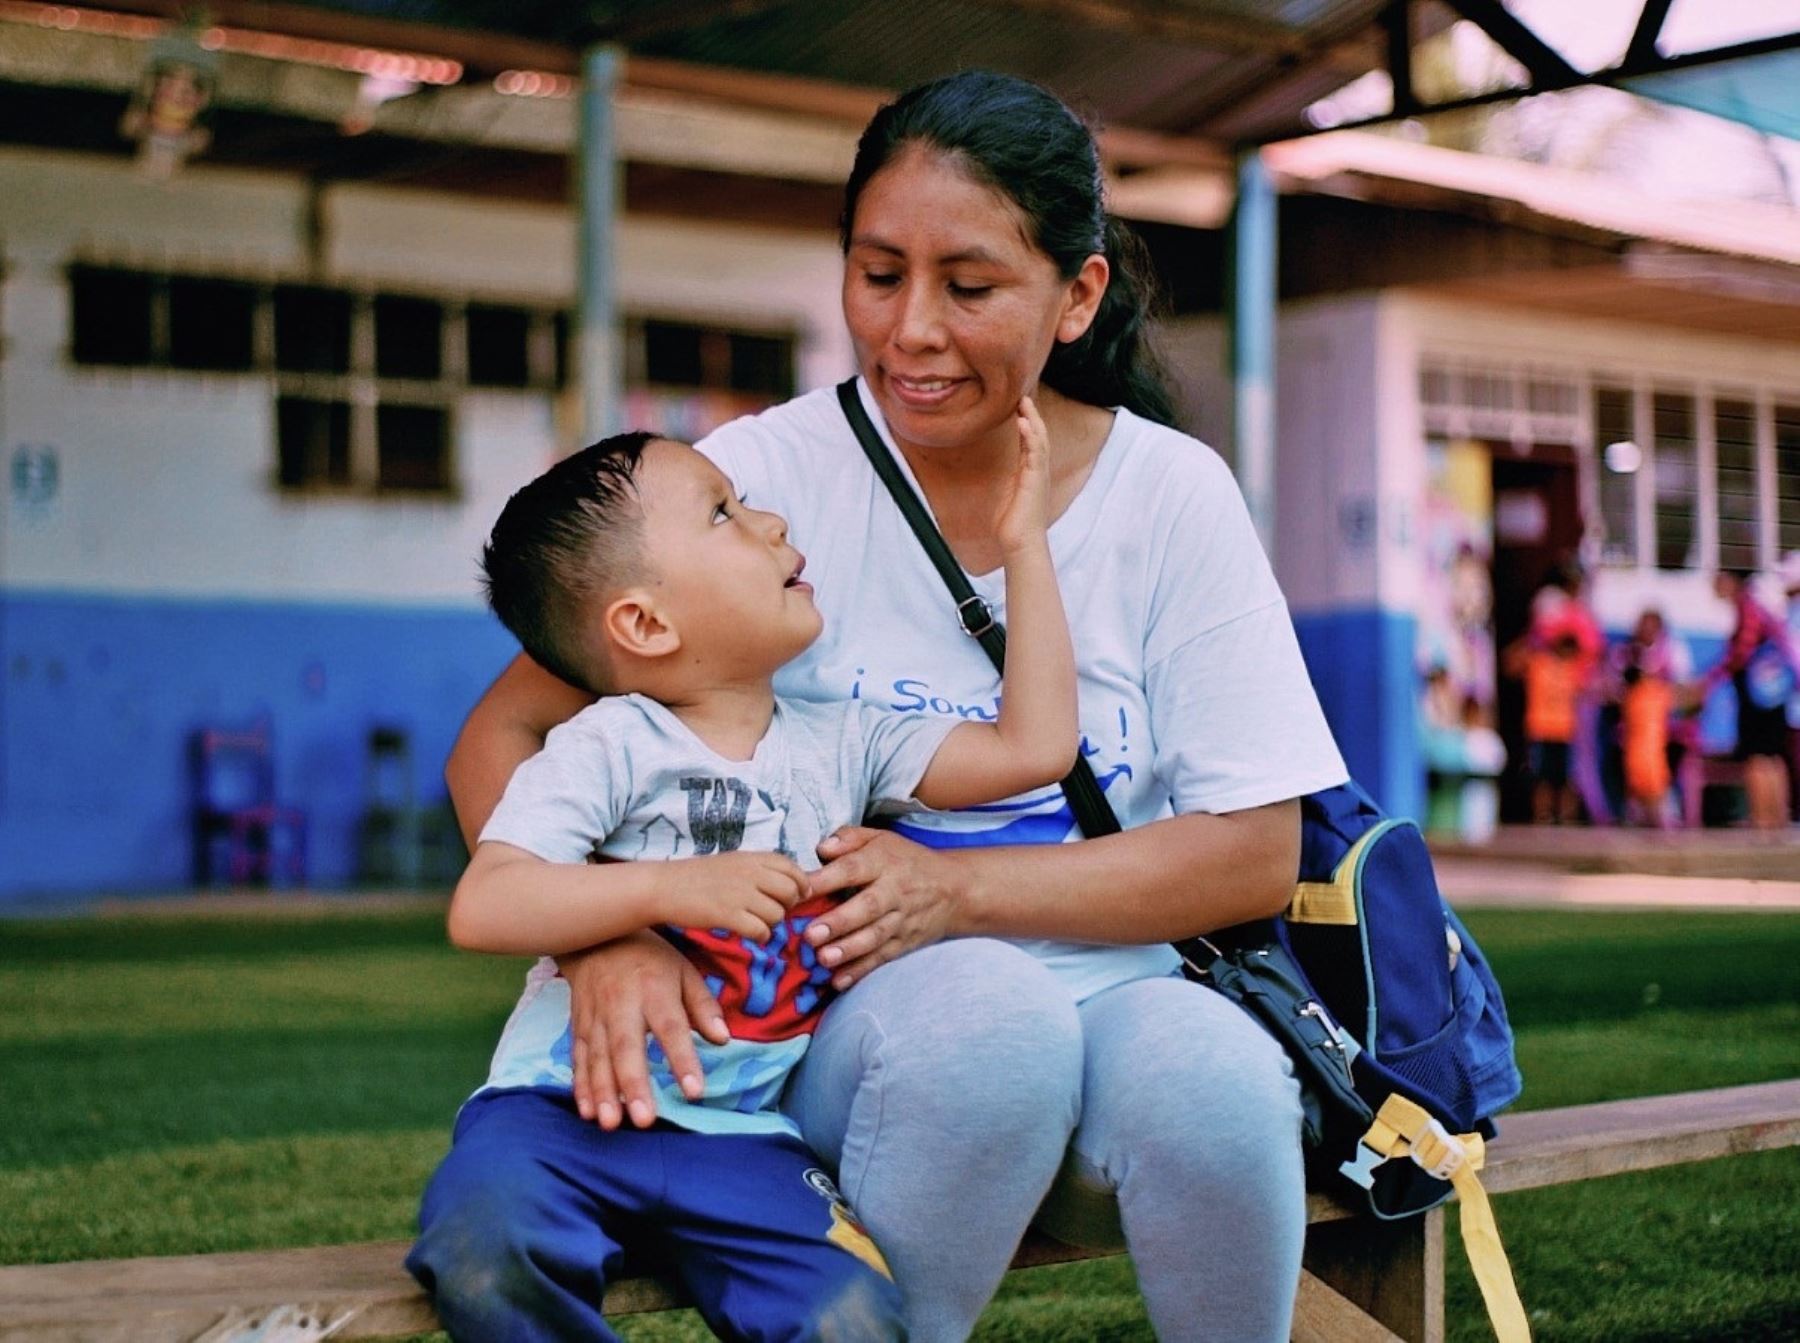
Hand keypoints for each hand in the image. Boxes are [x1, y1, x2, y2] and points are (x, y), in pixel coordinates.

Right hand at [558, 931, 728, 1129]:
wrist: (596, 938)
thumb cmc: (650, 959)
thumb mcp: (684, 970)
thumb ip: (703, 1005)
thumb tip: (723, 1039)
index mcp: (654, 989)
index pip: (671, 1027)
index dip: (682, 1059)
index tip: (695, 1091)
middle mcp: (621, 1005)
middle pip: (626, 1047)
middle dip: (633, 1084)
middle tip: (644, 1120)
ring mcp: (595, 1017)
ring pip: (597, 1057)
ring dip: (603, 1092)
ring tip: (612, 1124)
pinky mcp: (578, 1026)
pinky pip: (578, 1058)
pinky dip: (580, 1086)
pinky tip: (587, 1112)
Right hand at [662, 851, 807, 941]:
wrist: (664, 887)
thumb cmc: (699, 876)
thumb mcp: (733, 862)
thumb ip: (761, 870)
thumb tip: (794, 884)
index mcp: (752, 858)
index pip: (793, 868)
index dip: (801, 884)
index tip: (798, 895)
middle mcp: (750, 873)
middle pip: (791, 892)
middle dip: (788, 906)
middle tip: (774, 911)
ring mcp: (740, 894)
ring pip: (778, 914)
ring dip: (772, 923)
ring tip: (758, 923)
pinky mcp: (728, 915)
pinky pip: (761, 931)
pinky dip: (761, 936)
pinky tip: (753, 935)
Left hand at [803, 827, 963, 987]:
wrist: (953, 890)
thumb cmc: (905, 861)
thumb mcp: (881, 838)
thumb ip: (849, 838)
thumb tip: (821, 848)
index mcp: (883, 862)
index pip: (853, 869)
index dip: (827, 879)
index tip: (800, 890)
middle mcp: (894, 892)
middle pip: (867, 907)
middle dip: (839, 922)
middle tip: (811, 934)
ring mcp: (901, 920)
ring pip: (875, 937)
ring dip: (849, 950)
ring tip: (823, 959)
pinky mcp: (904, 943)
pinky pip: (882, 958)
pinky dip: (861, 971)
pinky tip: (839, 981)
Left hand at [994, 396, 1051, 556]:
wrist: (1021, 545)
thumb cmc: (1013, 528)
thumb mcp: (1007, 500)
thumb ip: (1006, 487)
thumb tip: (996, 483)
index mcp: (1031, 477)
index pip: (1032, 445)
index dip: (1028, 426)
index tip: (1020, 409)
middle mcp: (1038, 474)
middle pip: (1039, 437)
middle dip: (1032, 416)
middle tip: (1023, 397)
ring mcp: (1039, 476)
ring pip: (1040, 440)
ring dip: (1033, 420)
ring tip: (1024, 402)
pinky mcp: (1035, 481)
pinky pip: (1035, 452)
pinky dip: (1030, 436)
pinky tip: (1023, 422)